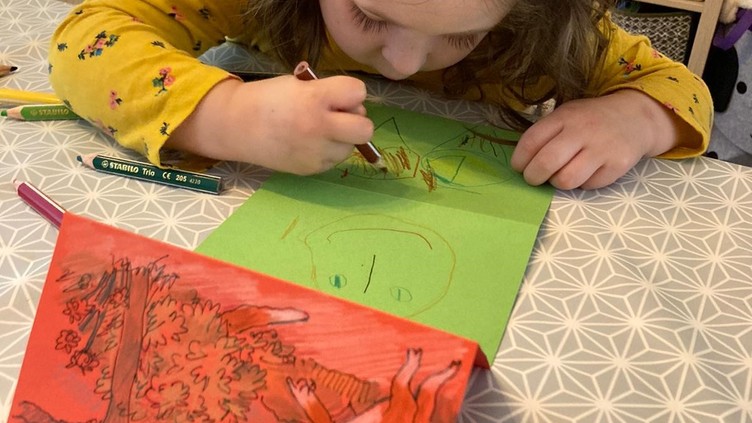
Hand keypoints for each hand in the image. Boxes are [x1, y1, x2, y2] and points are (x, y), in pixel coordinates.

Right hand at [169, 75, 372, 174]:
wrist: (237, 127)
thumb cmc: (269, 99)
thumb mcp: (298, 84)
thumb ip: (327, 91)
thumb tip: (354, 106)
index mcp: (315, 99)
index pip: (358, 92)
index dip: (351, 92)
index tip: (337, 94)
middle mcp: (319, 128)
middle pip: (366, 129)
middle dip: (356, 120)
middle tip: (338, 117)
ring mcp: (316, 152)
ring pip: (351, 146)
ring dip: (342, 138)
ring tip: (319, 130)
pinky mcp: (311, 169)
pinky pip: (334, 159)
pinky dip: (328, 151)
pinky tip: (308, 143)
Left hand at [510, 90, 690, 189]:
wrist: (636, 117)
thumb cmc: (591, 120)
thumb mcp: (567, 115)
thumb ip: (546, 134)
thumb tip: (522, 163)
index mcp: (565, 116)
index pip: (531, 141)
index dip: (519, 160)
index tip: (519, 167)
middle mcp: (583, 131)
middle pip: (547, 162)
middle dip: (533, 176)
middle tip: (534, 178)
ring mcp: (602, 148)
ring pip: (566, 180)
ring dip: (558, 182)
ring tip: (562, 174)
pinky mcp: (618, 165)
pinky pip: (588, 186)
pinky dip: (582, 184)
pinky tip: (586, 173)